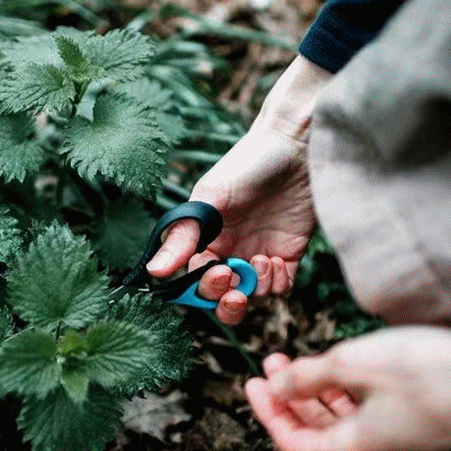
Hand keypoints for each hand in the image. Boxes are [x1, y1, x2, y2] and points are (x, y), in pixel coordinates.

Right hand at [146, 56, 330, 324]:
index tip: (219, 272)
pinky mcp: (289, 253)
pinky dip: (279, 284)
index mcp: (207, 238)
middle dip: (228, 303)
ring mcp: (260, 252)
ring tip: (265, 260)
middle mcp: (232, 250)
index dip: (205, 287)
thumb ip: (183, 236)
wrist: (296, 147)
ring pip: (254, 295)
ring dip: (257, 288)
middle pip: (223, 296)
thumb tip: (153, 271)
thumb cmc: (248, 164)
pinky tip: (279, 261)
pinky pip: (281, 287)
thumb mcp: (210, 197)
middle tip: (237, 293)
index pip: (197, 280)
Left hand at [244, 321, 450, 450]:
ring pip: (342, 423)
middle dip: (288, 398)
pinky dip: (345, 394)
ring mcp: (399, 442)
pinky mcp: (417, 426)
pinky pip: (367, 415)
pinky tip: (338, 367)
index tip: (252, 382)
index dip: (268, 413)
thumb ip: (307, 376)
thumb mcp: (354, 363)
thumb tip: (277, 386)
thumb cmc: (430, 371)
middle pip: (316, 434)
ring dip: (315, 392)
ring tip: (296, 359)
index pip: (294, 443)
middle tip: (270, 366)